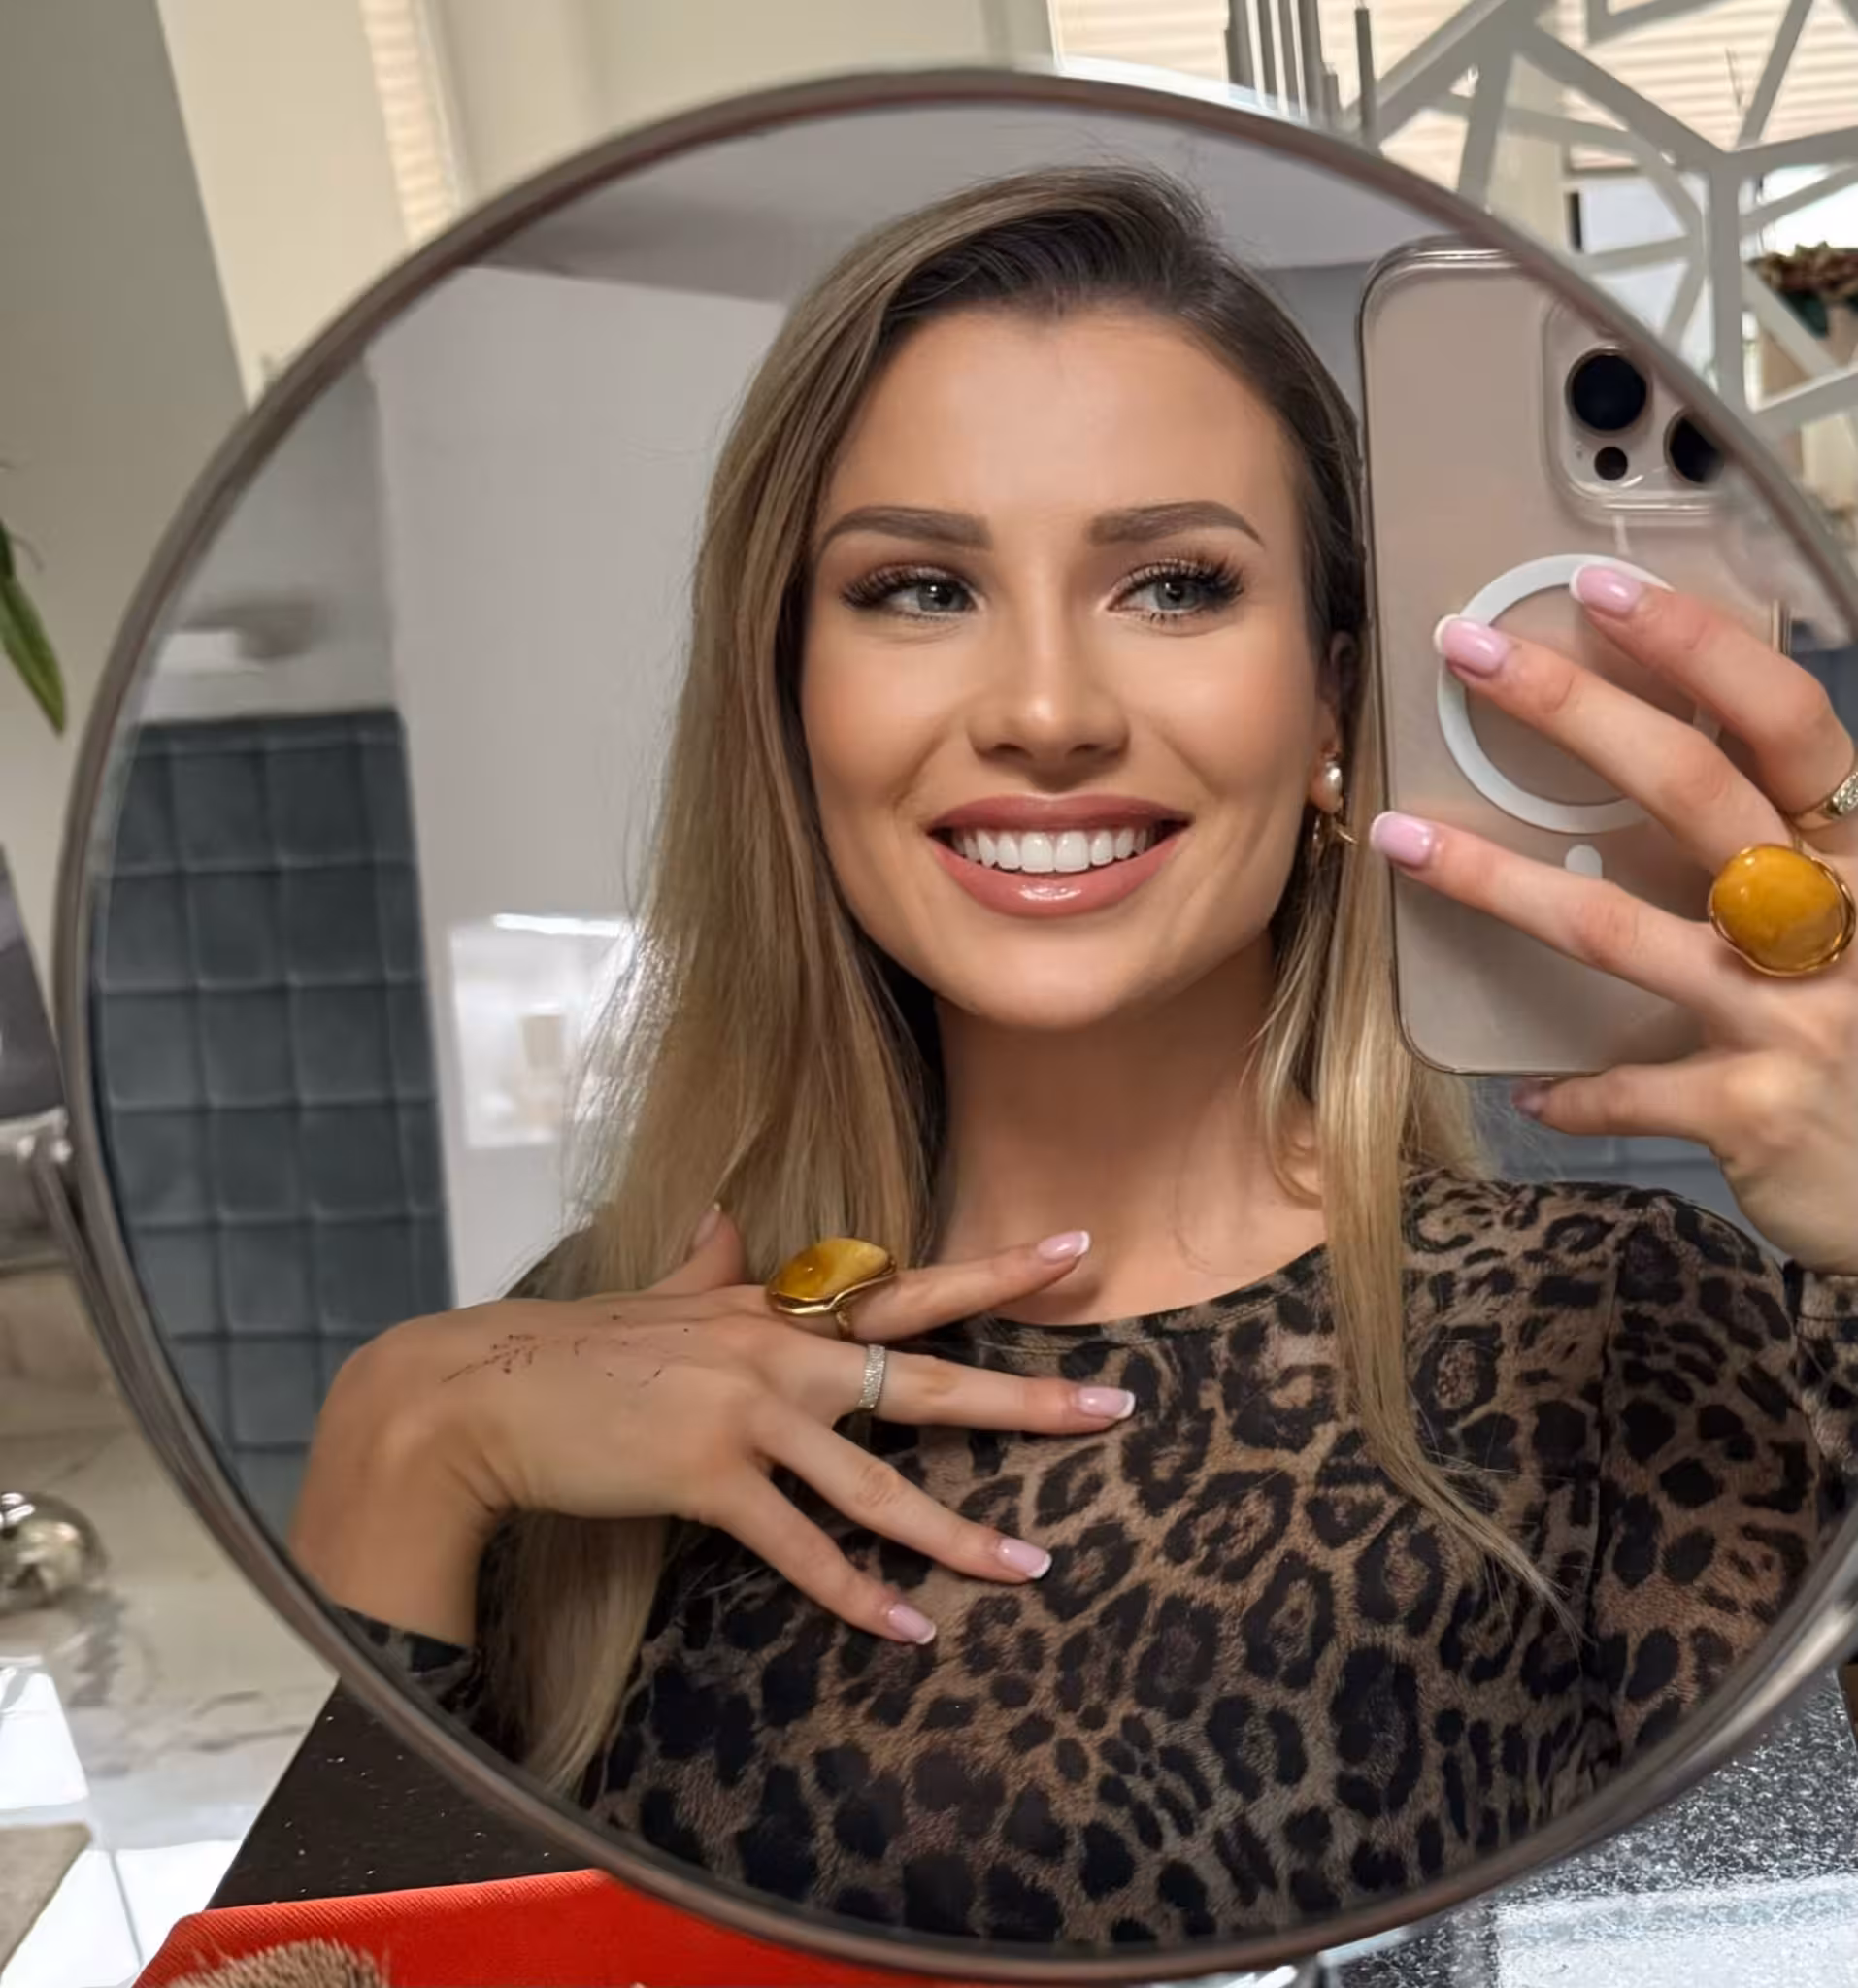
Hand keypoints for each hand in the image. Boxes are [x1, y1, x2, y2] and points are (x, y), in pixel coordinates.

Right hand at [296, 1213, 1128, 1645]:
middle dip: (1027, 1395)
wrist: (483, 1389)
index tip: (1074, 1250)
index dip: (994, 1270)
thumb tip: (726, 1218)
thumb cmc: (575, 1348)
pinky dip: (856, 1595)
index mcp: (776, 1311)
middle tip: (1116, 1405)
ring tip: (1032, 1567)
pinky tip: (908, 1631)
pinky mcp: (706, 1476)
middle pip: (926, 1374)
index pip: (907, 1286)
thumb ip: (707, 1263)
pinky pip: (799, 1547)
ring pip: (877, 1481)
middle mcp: (778, 1351)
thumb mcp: (658, 1294)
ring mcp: (746, 1411)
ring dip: (958, 1533)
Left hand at [1371, 566, 1857, 1275]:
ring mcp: (1797, 1013)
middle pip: (1691, 789)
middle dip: (1570, 710)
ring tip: (1400, 839)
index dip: (1698, 648)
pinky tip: (1529, 1093)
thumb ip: (1790, 858)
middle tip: (1461, 653)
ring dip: (1498, 882)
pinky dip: (1577, 1092)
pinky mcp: (1757, 1108)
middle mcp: (1838, 917)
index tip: (1600, 587)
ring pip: (1619, 928)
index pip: (1784, 722)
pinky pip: (1632, 1088)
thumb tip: (1676, 773)